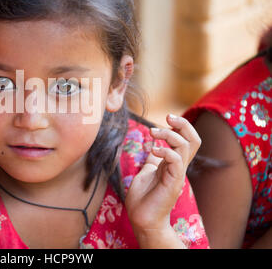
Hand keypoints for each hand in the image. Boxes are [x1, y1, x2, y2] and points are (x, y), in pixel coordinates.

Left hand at [125, 114, 200, 233]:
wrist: (142, 219)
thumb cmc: (143, 198)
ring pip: (185, 146)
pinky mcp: (173, 182)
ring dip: (169, 134)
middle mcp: (178, 166)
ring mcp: (177, 174)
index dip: (181, 126)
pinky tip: (154, 150)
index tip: (165, 118)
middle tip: (167, 117)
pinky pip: (176, 161)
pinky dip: (165, 151)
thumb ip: (153, 160)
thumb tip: (153, 147)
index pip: (187, 139)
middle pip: (193, 139)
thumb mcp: (147, 172)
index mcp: (173, 162)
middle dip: (183, 124)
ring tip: (153, 133)